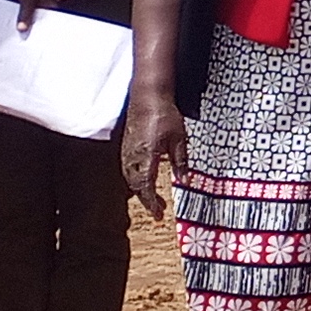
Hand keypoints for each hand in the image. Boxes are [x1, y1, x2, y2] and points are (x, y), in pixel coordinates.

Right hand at [120, 91, 190, 213]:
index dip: (151, 202)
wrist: (147, 97)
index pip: (145, 186)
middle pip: (135, 185)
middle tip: (158, 210)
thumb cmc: (164, 115)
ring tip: (153, 199)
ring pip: (130, 178)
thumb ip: (180, 162)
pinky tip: (144, 181)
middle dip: (146, 199)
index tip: (158, 213)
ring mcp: (127, 151)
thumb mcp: (179, 139)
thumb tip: (184, 181)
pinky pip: (128, 169)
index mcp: (146, 156)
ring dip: (140, 190)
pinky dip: (135, 179)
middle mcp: (132, 156)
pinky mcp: (126, 146)